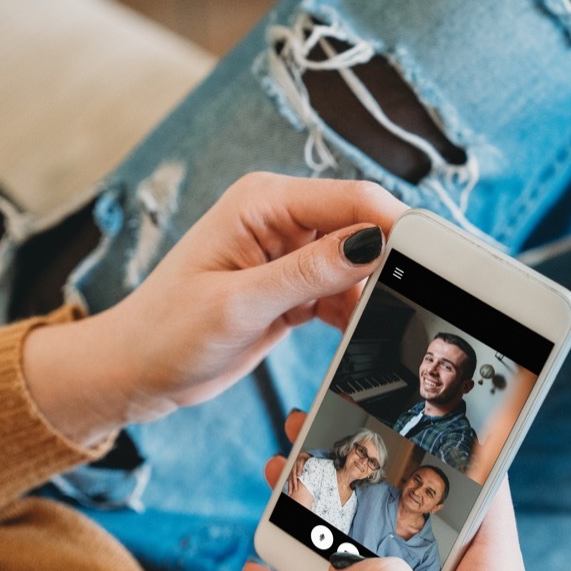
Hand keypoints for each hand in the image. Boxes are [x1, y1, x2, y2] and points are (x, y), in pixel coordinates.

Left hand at [24, 174, 405, 444]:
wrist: (133, 372)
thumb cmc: (167, 332)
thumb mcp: (239, 305)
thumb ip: (307, 273)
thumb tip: (370, 242)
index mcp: (262, 202)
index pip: (351, 198)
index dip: (396, 226)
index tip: (437, 261)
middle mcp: (278, 219)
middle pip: (361, 228)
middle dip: (389, 264)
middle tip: (419, 303)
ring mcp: (284, 255)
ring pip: (355, 265)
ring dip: (371, 295)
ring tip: (384, 327)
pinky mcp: (287, 290)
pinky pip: (338, 293)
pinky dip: (352, 313)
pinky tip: (359, 336)